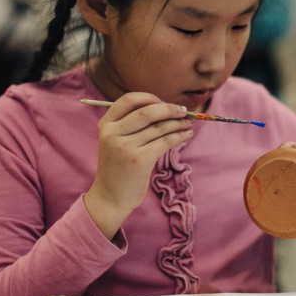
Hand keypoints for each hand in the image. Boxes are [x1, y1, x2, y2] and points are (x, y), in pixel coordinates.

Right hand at [85, 92, 194, 238]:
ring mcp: (125, 146)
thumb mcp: (115, 142)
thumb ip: (132, 125)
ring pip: (159, 128)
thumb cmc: (118, 168)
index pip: (128, 100)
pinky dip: (179, 136)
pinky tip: (187, 135)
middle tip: (184, 111)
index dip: (149, 98)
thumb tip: (166, 108)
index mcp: (106, 125)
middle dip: (169, 109)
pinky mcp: (139, 160)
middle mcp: (113, 133)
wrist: (110, 197)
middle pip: (147, 112)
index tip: (164, 102)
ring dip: (179, 123)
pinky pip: (165, 142)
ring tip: (190, 123)